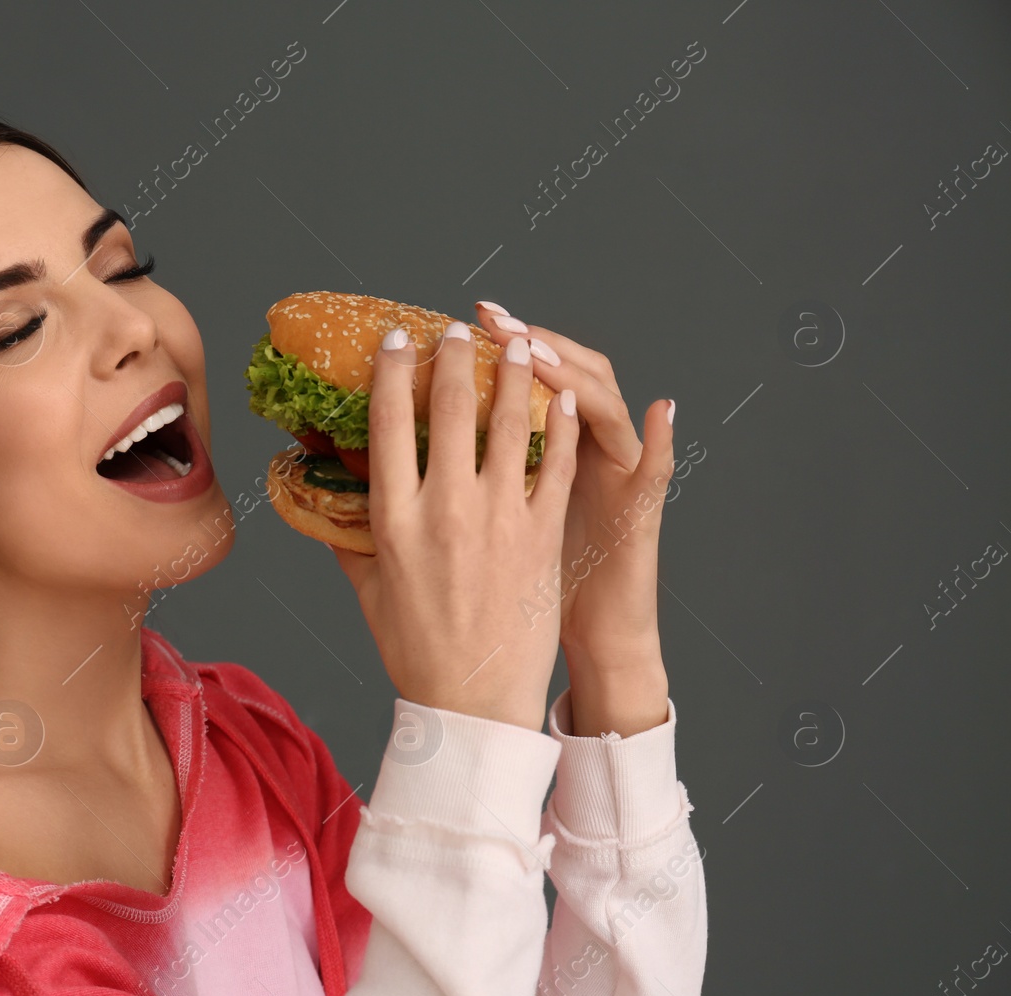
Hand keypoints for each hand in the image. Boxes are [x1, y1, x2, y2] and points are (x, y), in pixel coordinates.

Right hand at [331, 321, 579, 730]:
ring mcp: (499, 519)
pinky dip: (560, 425)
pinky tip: (560, 398)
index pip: (388, 424)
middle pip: (451, 408)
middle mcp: (445, 509)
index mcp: (394, 520)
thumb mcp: (368, 589)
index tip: (399, 339)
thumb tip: (319, 495)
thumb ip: (345, 537)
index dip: (394, 371)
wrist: (475, 703)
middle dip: (455, 356)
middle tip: (459, 329)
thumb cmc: (416, 651)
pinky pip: (555, 464)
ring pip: (509, 423)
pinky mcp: (541, 535)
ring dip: (514, 374)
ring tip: (518, 344)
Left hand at [475, 302, 673, 734]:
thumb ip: (443, 494)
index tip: (446, 326)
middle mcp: (577, 454)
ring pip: (603, 407)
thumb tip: (377, 467)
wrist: (580, 636)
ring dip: (574, 374)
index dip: (481, 354)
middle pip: (560, 375)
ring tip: (540, 349)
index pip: (510, 386)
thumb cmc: (517, 597)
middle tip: (490, 316)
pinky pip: (655, 472)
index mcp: (530, 458)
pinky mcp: (636, 512)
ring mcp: (612, 477)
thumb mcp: (482, 534)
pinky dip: (663, 439)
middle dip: (525, 342)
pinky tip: (662, 408)